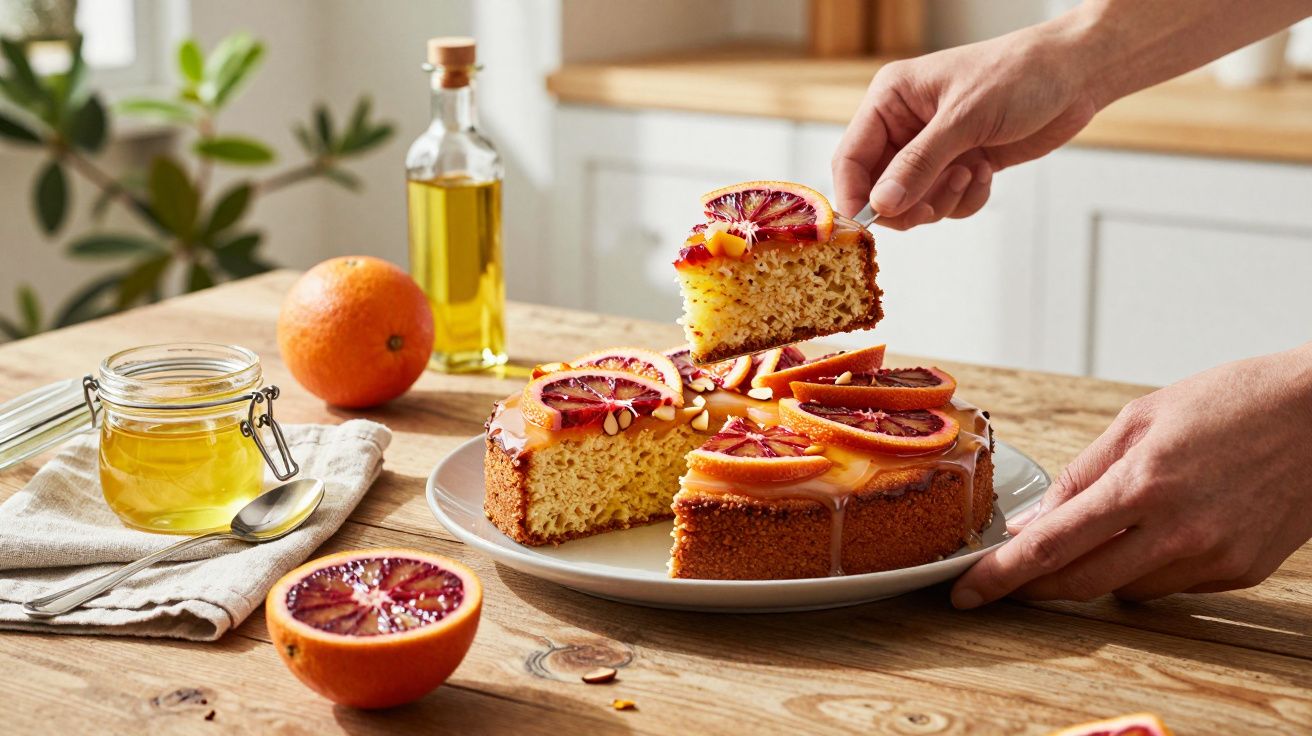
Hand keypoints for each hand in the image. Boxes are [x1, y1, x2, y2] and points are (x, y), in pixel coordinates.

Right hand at [832, 20, 1099, 228]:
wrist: (1075, 75)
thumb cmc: (1019, 75)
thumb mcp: (964, 118)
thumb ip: (919, 164)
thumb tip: (881, 205)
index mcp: (891, 100)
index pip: (851, 156)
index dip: (855, 194)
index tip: (867, 225)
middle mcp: (904, 125)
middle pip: (878, 187)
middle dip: (906, 203)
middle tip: (930, 209)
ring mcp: (932, 148)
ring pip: (913, 201)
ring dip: (942, 200)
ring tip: (971, 173)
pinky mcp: (959, 165)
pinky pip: (945, 203)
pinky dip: (965, 199)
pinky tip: (987, 171)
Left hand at [952, 344, 1311, 607]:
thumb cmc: (1231, 401)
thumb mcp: (1140, 419)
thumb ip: (1082, 475)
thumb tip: (1034, 521)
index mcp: (1142, 484)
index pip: (1052, 546)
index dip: (1002, 576)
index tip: (967, 592)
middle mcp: (1176, 532)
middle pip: (1079, 583)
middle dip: (1034, 586)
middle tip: (1007, 578)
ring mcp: (1212, 558)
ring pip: (1124, 590)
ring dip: (1096, 572)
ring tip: (1107, 528)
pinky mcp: (1239, 573)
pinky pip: (1171, 586)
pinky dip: (1148, 567)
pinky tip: (1162, 529)